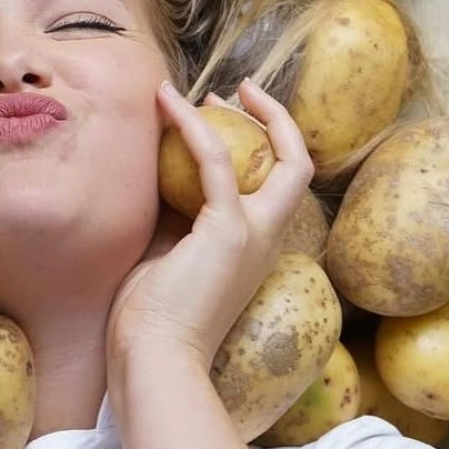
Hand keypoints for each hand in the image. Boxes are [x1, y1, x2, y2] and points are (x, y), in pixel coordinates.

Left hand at [106, 78, 313, 371]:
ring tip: (191, 90)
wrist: (155, 358)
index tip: (230, 112)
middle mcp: (266, 238)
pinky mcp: (227, 230)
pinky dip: (192, 124)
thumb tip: (160, 175)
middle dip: (271, 119)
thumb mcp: (169, 253)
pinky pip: (216, 159)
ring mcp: (254, 234)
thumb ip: (176, 216)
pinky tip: (165, 102)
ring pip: (273, 155)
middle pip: (296, 165)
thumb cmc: (152, 317)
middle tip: (231, 90)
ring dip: (234, 114)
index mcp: (255, 247)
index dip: (266, 144)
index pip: (279, 186)